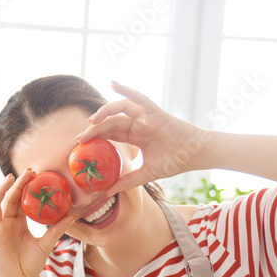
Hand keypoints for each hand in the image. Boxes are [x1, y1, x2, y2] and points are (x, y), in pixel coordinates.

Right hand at [0, 170, 75, 276]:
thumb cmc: (29, 266)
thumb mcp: (46, 244)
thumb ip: (57, 229)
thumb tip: (73, 215)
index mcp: (19, 223)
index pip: (22, 200)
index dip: (28, 187)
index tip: (37, 174)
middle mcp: (7, 223)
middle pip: (10, 198)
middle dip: (18, 184)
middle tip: (29, 171)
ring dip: (1, 190)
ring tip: (10, 178)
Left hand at [78, 81, 210, 195]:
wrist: (195, 155)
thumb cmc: (175, 162)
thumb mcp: (146, 174)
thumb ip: (127, 181)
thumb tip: (106, 193)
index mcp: (136, 136)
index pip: (111, 133)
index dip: (96, 136)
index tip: (80, 143)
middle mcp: (138, 124)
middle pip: (111, 122)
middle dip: (94, 128)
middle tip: (80, 138)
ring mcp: (146, 117)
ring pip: (120, 109)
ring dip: (104, 112)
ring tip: (91, 121)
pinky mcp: (155, 112)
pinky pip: (139, 98)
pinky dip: (126, 89)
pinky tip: (114, 83)